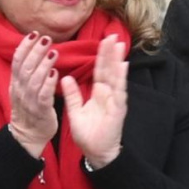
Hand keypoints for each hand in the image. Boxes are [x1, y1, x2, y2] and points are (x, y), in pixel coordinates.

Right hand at [9, 32, 59, 157]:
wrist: (28, 136)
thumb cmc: (29, 109)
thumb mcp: (22, 89)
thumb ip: (26, 72)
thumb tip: (32, 50)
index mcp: (16, 84)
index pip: (17, 61)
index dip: (24, 46)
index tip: (33, 34)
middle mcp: (20, 90)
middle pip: (26, 67)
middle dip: (35, 51)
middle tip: (46, 38)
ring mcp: (29, 101)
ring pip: (34, 80)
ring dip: (44, 64)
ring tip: (54, 52)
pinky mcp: (40, 111)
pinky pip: (43, 95)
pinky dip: (48, 84)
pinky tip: (55, 73)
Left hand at [62, 34, 128, 168]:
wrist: (96, 153)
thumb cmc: (88, 135)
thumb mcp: (75, 112)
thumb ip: (72, 95)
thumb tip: (65, 77)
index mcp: (99, 93)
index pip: (100, 70)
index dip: (101, 56)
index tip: (102, 40)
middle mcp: (109, 94)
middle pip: (109, 70)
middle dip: (110, 53)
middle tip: (112, 35)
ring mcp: (115, 101)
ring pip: (116, 77)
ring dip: (118, 60)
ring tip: (118, 44)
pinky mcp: (118, 109)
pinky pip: (119, 91)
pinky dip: (121, 78)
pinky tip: (122, 66)